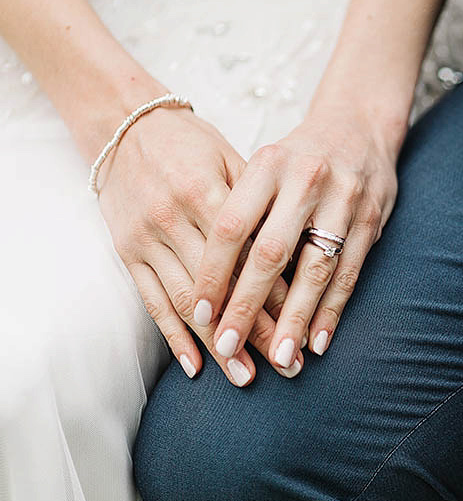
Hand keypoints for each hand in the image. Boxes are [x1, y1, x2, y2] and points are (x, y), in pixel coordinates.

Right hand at [98, 107, 299, 385]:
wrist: (123, 124)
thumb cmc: (192, 142)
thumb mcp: (231, 158)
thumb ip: (260, 203)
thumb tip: (300, 253)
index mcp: (207, 191)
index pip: (250, 256)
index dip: (276, 296)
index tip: (301, 329)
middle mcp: (174, 218)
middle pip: (222, 287)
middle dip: (254, 330)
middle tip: (285, 366)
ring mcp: (147, 239)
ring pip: (188, 302)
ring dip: (217, 344)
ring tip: (246, 376)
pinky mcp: (127, 252)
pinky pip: (151, 301)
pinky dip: (173, 336)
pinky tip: (195, 366)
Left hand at [192, 103, 397, 371]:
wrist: (361, 125)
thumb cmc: (299, 157)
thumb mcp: (264, 167)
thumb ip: (241, 212)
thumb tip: (211, 283)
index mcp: (267, 164)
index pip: (231, 225)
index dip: (213, 273)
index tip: (200, 313)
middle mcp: (305, 179)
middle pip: (270, 253)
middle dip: (248, 306)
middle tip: (228, 347)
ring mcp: (343, 200)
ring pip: (314, 269)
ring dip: (296, 318)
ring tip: (281, 357)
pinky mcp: (371, 219)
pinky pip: (349, 273)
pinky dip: (332, 310)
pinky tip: (318, 340)